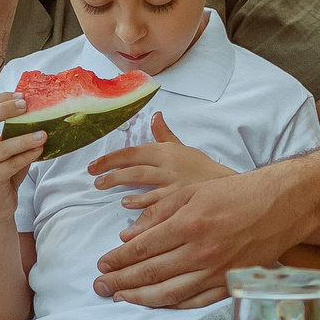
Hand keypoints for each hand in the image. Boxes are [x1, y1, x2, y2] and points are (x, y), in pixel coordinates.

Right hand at [0, 91, 48, 216]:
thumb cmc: (5, 172)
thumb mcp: (9, 148)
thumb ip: (16, 132)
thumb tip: (40, 112)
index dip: (2, 99)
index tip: (23, 95)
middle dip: (5, 110)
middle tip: (26, 105)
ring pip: (2, 147)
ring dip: (24, 139)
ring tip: (42, 134)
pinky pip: (10, 165)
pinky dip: (26, 156)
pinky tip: (39, 150)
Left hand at [86, 113, 234, 206]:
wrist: (226, 186)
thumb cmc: (201, 169)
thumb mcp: (182, 148)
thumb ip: (165, 135)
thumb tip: (155, 115)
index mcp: (165, 151)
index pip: (133, 152)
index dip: (111, 158)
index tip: (93, 165)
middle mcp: (167, 165)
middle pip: (134, 166)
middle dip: (111, 172)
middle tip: (94, 180)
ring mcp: (173, 183)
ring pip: (143, 182)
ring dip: (122, 184)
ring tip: (105, 188)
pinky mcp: (179, 201)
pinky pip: (157, 202)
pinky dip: (141, 203)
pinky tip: (128, 205)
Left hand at [91, 161, 297, 309]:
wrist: (279, 207)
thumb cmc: (234, 194)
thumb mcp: (192, 192)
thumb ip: (159, 214)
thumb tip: (128, 237)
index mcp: (189, 224)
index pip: (142, 248)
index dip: (118, 259)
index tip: (101, 264)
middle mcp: (201, 252)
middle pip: (150, 274)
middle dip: (120, 281)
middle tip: (99, 286)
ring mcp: (216, 272)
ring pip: (169, 294)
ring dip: (139, 298)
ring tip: (120, 297)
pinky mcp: (229, 284)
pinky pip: (194, 302)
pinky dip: (171, 305)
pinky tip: (155, 303)